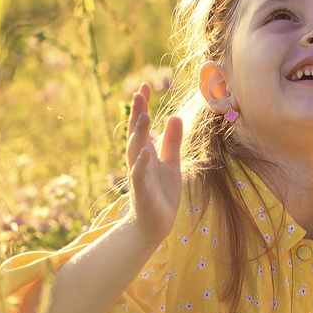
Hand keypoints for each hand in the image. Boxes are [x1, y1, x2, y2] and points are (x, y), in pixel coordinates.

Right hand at [122, 84, 184, 244]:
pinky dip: (142, 164)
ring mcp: (140, 177)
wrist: (155, 225)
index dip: (142, 108)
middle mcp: (139, 162)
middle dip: (138, 114)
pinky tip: (146, 153)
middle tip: (139, 93)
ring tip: (144, 117)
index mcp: (146, 154)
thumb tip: (176, 116)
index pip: (142, 127)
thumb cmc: (161, 193)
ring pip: (136, 153)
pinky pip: (140, 176)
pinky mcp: (143, 193)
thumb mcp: (171, 164)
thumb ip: (172, 142)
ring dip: (139, 135)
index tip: (142, 87)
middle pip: (136, 134)